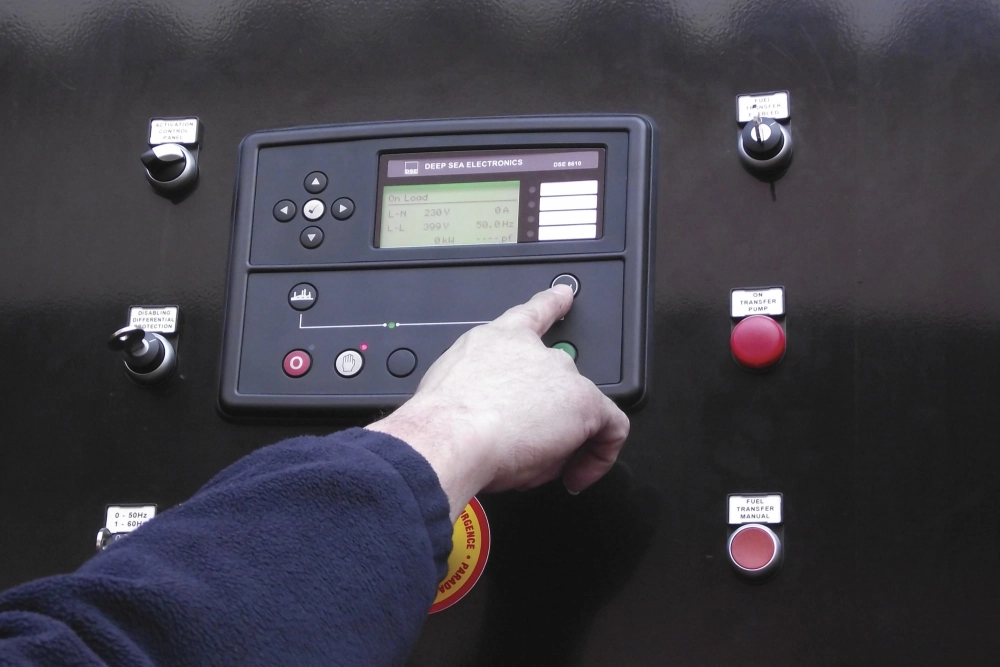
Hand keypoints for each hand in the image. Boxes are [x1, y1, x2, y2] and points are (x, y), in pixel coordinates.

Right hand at [366, 285, 629, 519]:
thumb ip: (478, 393)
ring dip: (561, 439)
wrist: (450, 436)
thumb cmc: (442, 422)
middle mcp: (533, 352)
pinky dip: (600, 454)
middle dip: (544, 416)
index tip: (564, 295)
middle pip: (555, 379)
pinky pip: (611, 428)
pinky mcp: (584, 403)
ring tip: (537, 466)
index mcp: (496, 341)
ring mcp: (561, 375)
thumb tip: (497, 420)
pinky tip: (581, 473)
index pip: (530, 315)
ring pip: (577, 407)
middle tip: (526, 447)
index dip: (551, 304)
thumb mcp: (450, 392)